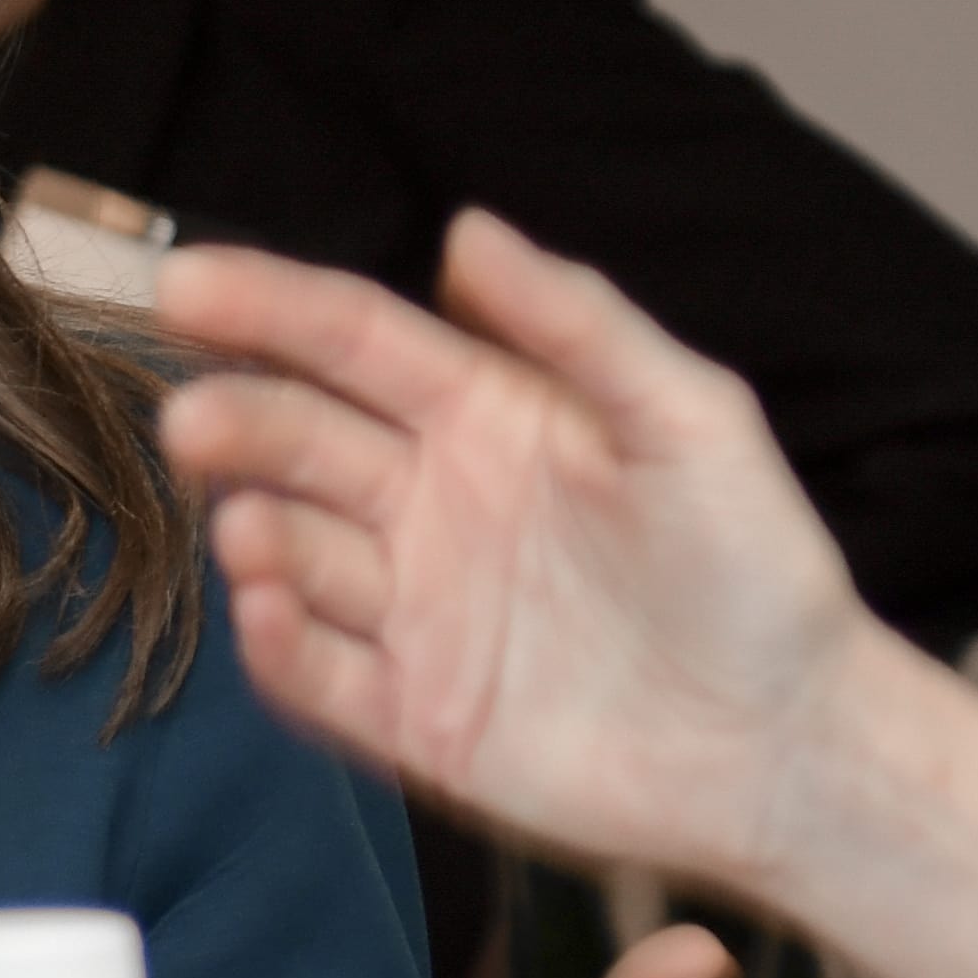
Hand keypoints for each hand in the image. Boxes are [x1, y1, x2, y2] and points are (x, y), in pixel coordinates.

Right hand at [163, 214, 977, 977]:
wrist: (792, 747)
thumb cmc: (760, 573)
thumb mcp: (691, 419)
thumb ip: (580, 325)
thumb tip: (467, 230)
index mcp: (487, 417)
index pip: (352, 342)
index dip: (267, 307)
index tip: (185, 286)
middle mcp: (433, 506)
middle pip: (299, 442)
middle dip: (237, 422)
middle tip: (194, 421)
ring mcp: (417, 614)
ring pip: (293, 555)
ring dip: (256, 534)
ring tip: (251, 532)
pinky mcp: (414, 719)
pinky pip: (317, 679)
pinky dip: (278, 649)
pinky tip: (271, 617)